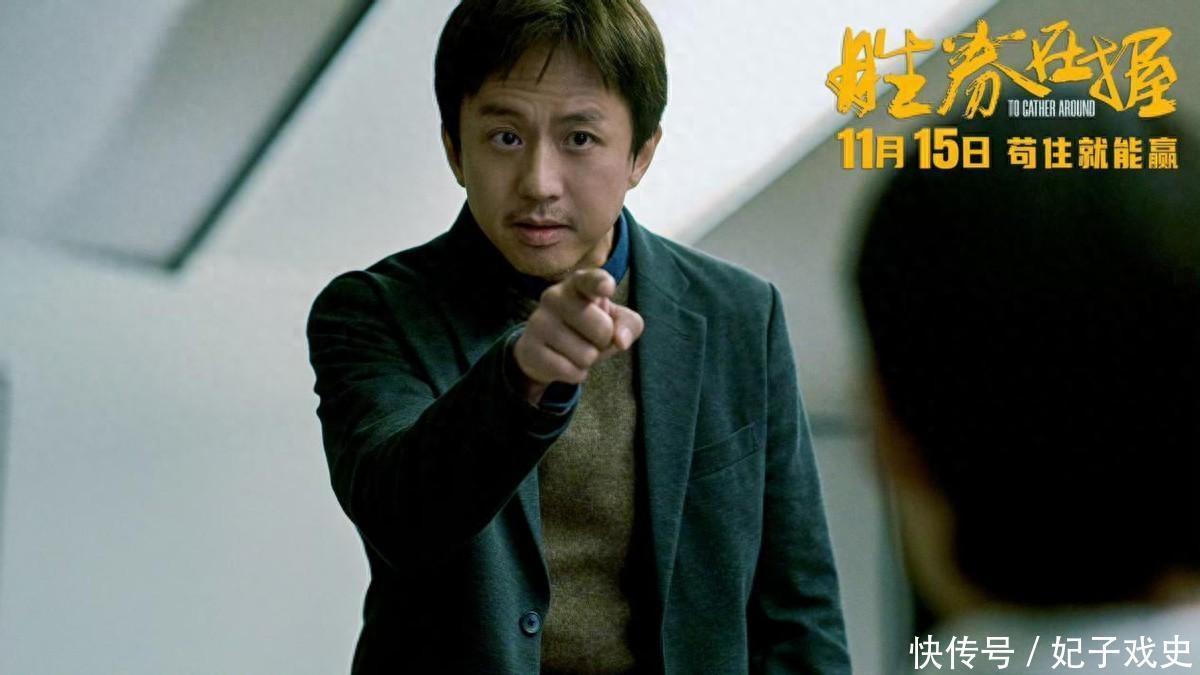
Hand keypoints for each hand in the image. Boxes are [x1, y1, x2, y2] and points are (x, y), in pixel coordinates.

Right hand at [512, 268, 644, 404]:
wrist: (545, 349)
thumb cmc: (587, 328)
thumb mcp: (614, 321)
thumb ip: (629, 324)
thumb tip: (621, 341)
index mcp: (578, 284)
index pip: (590, 280)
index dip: (601, 284)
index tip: (607, 288)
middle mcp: (554, 296)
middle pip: (603, 329)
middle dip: (604, 341)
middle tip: (589, 337)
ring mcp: (538, 322)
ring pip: (587, 355)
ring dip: (588, 359)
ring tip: (574, 348)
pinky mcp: (530, 349)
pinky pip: (571, 372)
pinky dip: (575, 373)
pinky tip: (563, 361)